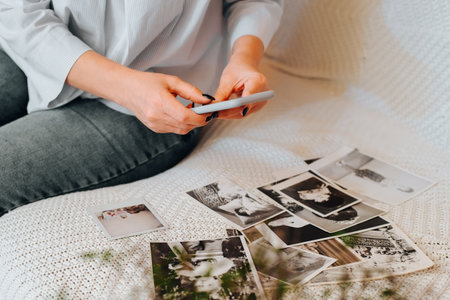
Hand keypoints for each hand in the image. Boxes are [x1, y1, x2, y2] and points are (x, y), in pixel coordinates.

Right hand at [66, 51, 211, 134]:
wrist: (126, 89)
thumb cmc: (147, 82)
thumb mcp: (171, 81)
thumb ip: (191, 91)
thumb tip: (207, 100)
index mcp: (160, 102)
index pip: (185, 117)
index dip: (200, 117)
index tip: (209, 111)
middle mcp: (156, 116)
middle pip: (186, 126)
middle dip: (199, 120)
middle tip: (206, 111)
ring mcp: (154, 125)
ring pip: (181, 130)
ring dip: (191, 123)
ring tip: (193, 110)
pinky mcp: (155, 128)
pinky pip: (174, 130)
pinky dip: (182, 124)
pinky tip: (181, 113)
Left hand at [213, 35, 267, 118]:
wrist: (245, 67)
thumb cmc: (237, 69)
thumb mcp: (227, 79)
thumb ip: (221, 94)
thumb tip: (212, 108)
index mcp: (258, 81)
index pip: (250, 96)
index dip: (239, 104)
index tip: (228, 109)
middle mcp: (263, 94)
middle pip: (244, 107)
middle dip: (228, 111)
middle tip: (213, 114)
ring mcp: (260, 102)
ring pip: (242, 113)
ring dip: (227, 114)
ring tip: (213, 114)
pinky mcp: (255, 107)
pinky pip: (242, 113)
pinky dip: (230, 113)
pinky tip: (220, 113)